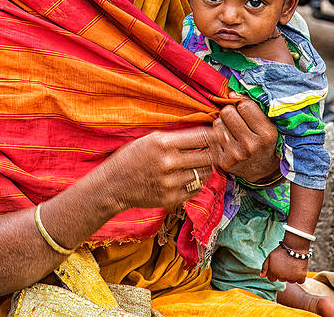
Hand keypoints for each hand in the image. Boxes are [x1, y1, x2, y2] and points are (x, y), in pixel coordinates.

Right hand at [101, 128, 218, 211]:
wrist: (113, 185)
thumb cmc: (131, 158)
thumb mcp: (150, 139)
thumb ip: (176, 138)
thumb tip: (205, 134)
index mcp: (163, 143)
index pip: (202, 137)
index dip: (216, 135)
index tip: (220, 135)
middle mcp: (168, 163)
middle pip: (208, 156)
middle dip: (215, 152)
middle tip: (217, 150)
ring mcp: (170, 183)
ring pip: (204, 174)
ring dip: (206, 168)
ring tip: (202, 163)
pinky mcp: (170, 199)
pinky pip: (196, 189)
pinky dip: (198, 183)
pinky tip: (192, 177)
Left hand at [209, 98, 279, 182]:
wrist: (262, 172)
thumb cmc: (265, 142)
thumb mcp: (268, 124)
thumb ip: (253, 105)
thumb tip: (231, 92)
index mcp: (266, 134)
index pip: (245, 105)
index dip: (243, 104)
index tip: (246, 110)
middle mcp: (250, 145)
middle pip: (227, 112)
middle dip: (231, 112)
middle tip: (237, 120)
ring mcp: (235, 155)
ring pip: (217, 123)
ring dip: (223, 124)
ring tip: (232, 131)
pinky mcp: (222, 162)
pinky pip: (211, 136)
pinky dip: (218, 136)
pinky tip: (227, 141)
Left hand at [261, 244, 308, 283]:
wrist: (295, 246)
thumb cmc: (282, 250)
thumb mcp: (270, 256)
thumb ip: (264, 267)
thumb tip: (261, 276)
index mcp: (273, 272)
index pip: (272, 279)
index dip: (275, 272)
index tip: (279, 266)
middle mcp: (282, 277)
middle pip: (282, 279)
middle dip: (283, 273)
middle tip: (286, 264)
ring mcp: (291, 278)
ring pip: (291, 280)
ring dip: (291, 276)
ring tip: (292, 265)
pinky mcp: (301, 277)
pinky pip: (300, 281)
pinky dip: (300, 276)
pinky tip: (298, 269)